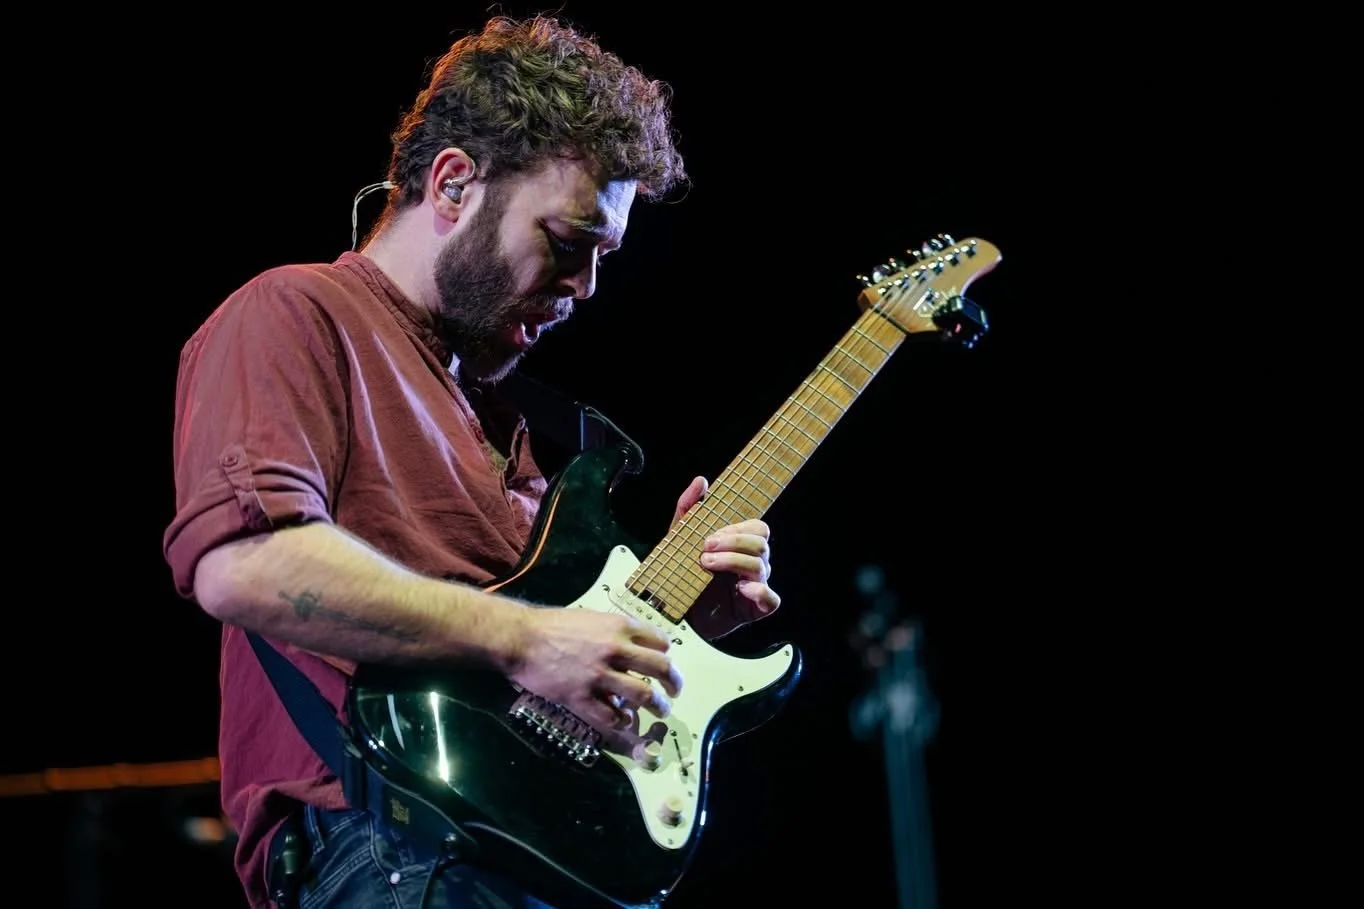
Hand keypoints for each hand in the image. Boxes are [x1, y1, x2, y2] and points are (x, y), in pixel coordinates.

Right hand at [509, 605, 683, 737]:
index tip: (664, 663)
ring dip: (657, 705)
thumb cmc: (554, 625)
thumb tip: (634, 646)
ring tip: (660, 710)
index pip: (661, 642)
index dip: (666, 654)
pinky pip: (612, 715)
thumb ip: (615, 632)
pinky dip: (622, 720)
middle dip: (674, 682)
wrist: (521, 638)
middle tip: (675, 691)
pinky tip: (622, 719)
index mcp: (619, 627)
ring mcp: (599, 675)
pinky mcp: (582, 697)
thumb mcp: (592, 618)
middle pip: (661, 668)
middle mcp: (615, 650)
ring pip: (643, 695)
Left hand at [671, 476, 780, 639]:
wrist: (675, 613)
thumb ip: (689, 509)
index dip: (736, 530)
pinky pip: (772, 599)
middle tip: (704, 551)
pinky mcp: (755, 608)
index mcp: (741, 546)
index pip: (757, 528)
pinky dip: (759, 592)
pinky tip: (740, 589)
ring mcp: (756, 585)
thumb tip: (702, 481)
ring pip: (761, 566)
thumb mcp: (680, 539)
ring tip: (706, 566)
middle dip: (733, 543)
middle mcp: (753, 563)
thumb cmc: (683, 574)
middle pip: (761, 543)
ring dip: (733, 562)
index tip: (709, 537)